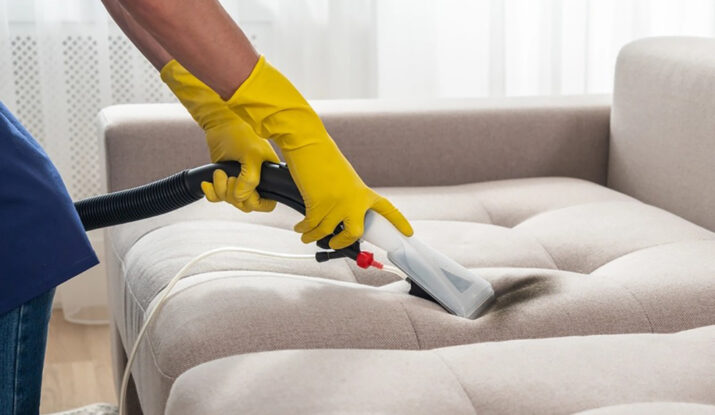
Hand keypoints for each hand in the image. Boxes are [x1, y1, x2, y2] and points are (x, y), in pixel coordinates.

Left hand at [161, 59, 278, 211]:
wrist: (221, 123)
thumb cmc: (241, 132)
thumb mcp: (250, 155)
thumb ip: (250, 179)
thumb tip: (242, 198)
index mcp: (268, 176)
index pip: (267, 203)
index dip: (256, 202)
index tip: (246, 190)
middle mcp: (255, 181)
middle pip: (247, 205)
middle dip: (235, 194)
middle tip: (231, 177)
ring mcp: (239, 181)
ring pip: (231, 201)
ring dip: (221, 190)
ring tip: (219, 172)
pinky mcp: (224, 180)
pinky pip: (217, 197)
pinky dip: (211, 193)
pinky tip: (208, 182)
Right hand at [226, 56, 412, 248]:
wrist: (308, 143)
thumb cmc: (323, 158)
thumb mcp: (343, 179)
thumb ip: (348, 197)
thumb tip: (340, 216)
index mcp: (363, 192)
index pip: (387, 209)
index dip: (399, 223)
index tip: (409, 233)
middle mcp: (354, 200)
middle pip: (355, 233)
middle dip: (342, 242)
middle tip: (334, 244)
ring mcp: (337, 203)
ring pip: (326, 232)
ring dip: (314, 237)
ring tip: (307, 236)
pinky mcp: (318, 204)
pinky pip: (311, 226)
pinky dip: (304, 230)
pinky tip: (301, 228)